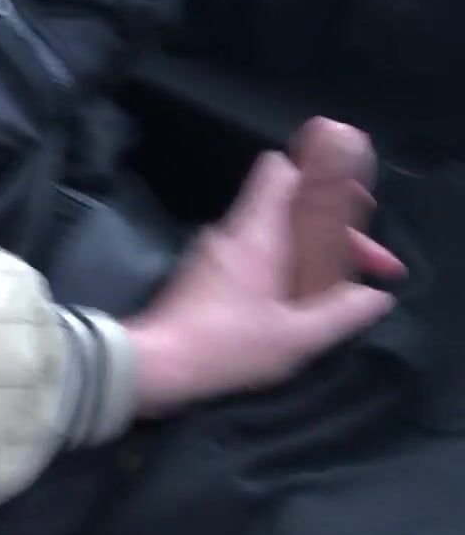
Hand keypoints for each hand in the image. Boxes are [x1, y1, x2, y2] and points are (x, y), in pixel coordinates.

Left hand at [124, 119, 402, 417]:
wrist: (156, 363)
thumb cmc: (228, 344)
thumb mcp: (297, 337)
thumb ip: (343, 313)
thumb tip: (378, 296)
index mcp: (256, 232)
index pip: (281, 171)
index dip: (321, 178)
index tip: (359, 210)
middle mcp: (232, 232)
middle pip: (289, 208)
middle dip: (334, 232)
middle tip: (370, 265)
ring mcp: (213, 252)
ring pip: (273, 235)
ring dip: (311, 253)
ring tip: (342, 286)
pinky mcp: (203, 274)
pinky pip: (254, 256)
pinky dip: (285, 268)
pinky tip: (301, 300)